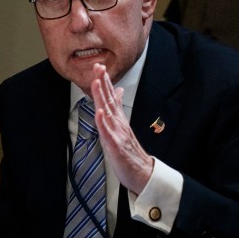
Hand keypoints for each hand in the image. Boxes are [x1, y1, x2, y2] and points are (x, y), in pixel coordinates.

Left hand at [91, 63, 153, 194]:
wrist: (141, 171)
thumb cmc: (129, 151)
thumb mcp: (122, 126)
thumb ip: (117, 109)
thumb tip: (118, 92)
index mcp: (118, 119)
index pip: (110, 96)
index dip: (104, 81)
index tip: (99, 66)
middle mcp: (118, 123)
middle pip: (108, 99)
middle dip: (102, 83)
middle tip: (98, 66)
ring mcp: (117, 133)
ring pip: (108, 111)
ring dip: (102, 96)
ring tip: (97, 83)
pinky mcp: (116, 145)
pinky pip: (108, 133)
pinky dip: (104, 122)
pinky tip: (100, 112)